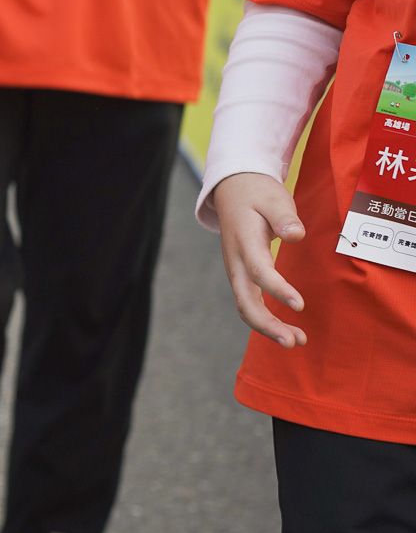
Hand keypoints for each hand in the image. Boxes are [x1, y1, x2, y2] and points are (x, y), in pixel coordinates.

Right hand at [212, 172, 307, 346]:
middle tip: (293, 341)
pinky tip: (284, 328)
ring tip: (296, 340)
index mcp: (244, 242)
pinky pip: (249, 302)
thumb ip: (284, 216)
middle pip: (245, 301)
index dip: (278, 290)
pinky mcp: (242, 274)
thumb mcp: (272, 197)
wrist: (232, 191)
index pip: (259, 271)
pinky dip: (265, 319)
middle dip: (268, 324)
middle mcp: (236, 262)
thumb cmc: (256, 194)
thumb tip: (296, 234)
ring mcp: (236, 270)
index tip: (300, 305)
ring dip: (267, 327)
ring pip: (246, 306)